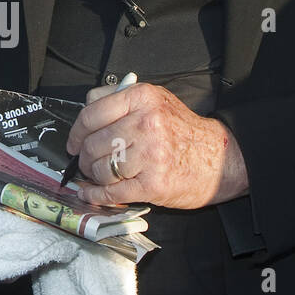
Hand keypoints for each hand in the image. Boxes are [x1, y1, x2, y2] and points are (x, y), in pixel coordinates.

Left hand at [65, 82, 248, 208]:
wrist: (222, 159)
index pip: (91, 114)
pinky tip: (91, 194)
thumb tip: (85, 110)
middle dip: (83, 156)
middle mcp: (146, 124)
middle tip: (84, 161)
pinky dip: (97, 195)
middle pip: (93, 143)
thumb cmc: (182, 130)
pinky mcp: (154, 184)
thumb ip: (118, 99)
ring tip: (98, 175)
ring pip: (101, 168)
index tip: (73, 142)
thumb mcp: (154, 101)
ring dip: (94, 175)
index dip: (76, 132)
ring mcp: (150, 155)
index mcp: (142, 99)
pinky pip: (113, 192)